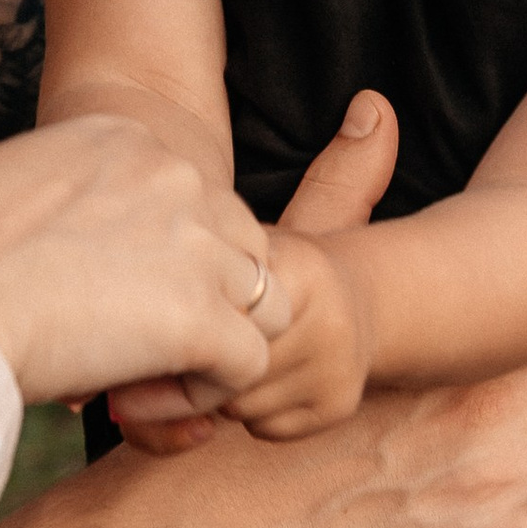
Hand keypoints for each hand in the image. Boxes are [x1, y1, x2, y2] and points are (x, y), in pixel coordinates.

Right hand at [0, 118, 276, 413]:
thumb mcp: (8, 196)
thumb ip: (64, 216)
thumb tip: (66, 272)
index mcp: (123, 137)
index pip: (192, 204)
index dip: (163, 266)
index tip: (98, 302)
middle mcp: (174, 174)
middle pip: (242, 249)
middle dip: (203, 306)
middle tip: (129, 350)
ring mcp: (196, 241)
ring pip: (263, 306)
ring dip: (212, 350)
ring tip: (135, 381)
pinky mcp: (201, 315)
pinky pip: (249, 363)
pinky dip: (203, 395)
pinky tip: (133, 400)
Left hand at [106, 88, 398, 451]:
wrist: (367, 307)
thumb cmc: (296, 261)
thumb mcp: (292, 210)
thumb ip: (315, 169)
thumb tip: (374, 103)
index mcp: (302, 266)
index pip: (211, 307)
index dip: (179, 312)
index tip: (153, 306)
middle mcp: (325, 323)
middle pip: (219, 361)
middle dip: (187, 358)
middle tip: (160, 342)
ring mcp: (334, 373)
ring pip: (233, 401)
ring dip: (210, 387)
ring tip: (205, 355)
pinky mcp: (333, 409)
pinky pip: (255, 424)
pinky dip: (241, 409)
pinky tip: (244, 379)